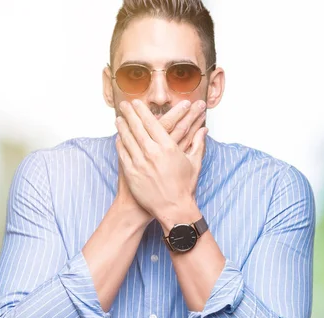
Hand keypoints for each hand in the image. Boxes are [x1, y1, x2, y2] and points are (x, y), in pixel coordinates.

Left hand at [115, 99, 207, 227]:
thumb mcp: (194, 163)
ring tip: (119, 119)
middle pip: (137, 127)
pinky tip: (119, 138)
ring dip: (122, 127)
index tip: (137, 103)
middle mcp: (152, 153)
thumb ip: (198, 143)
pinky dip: (120, 144)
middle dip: (129, 114)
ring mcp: (140, 163)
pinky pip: (122, 154)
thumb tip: (204, 130)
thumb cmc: (184, 187)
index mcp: (168, 148)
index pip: (151, 123)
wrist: (173, 208)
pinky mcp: (131, 173)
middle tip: (124, 105)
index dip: (142, 111)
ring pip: (127, 139)